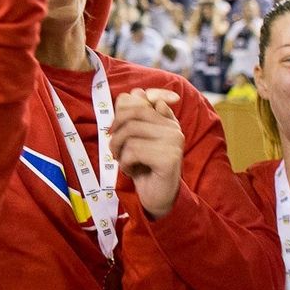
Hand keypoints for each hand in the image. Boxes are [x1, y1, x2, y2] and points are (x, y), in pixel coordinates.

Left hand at [108, 89, 183, 218]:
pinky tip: (132, 171)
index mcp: (167, 119)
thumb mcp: (135, 138)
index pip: (144, 95)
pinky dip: (126, 163)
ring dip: (118, 149)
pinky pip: (134, 150)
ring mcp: (174, 141)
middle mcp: (174, 127)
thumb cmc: (142, 165)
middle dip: (116, 130)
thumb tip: (135, 92)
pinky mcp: (169, 158)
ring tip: (123, 160)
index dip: (125, 104)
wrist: (156, 197)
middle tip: (114, 148)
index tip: (117, 126)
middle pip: (133, 111)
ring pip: (130, 131)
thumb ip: (133, 114)